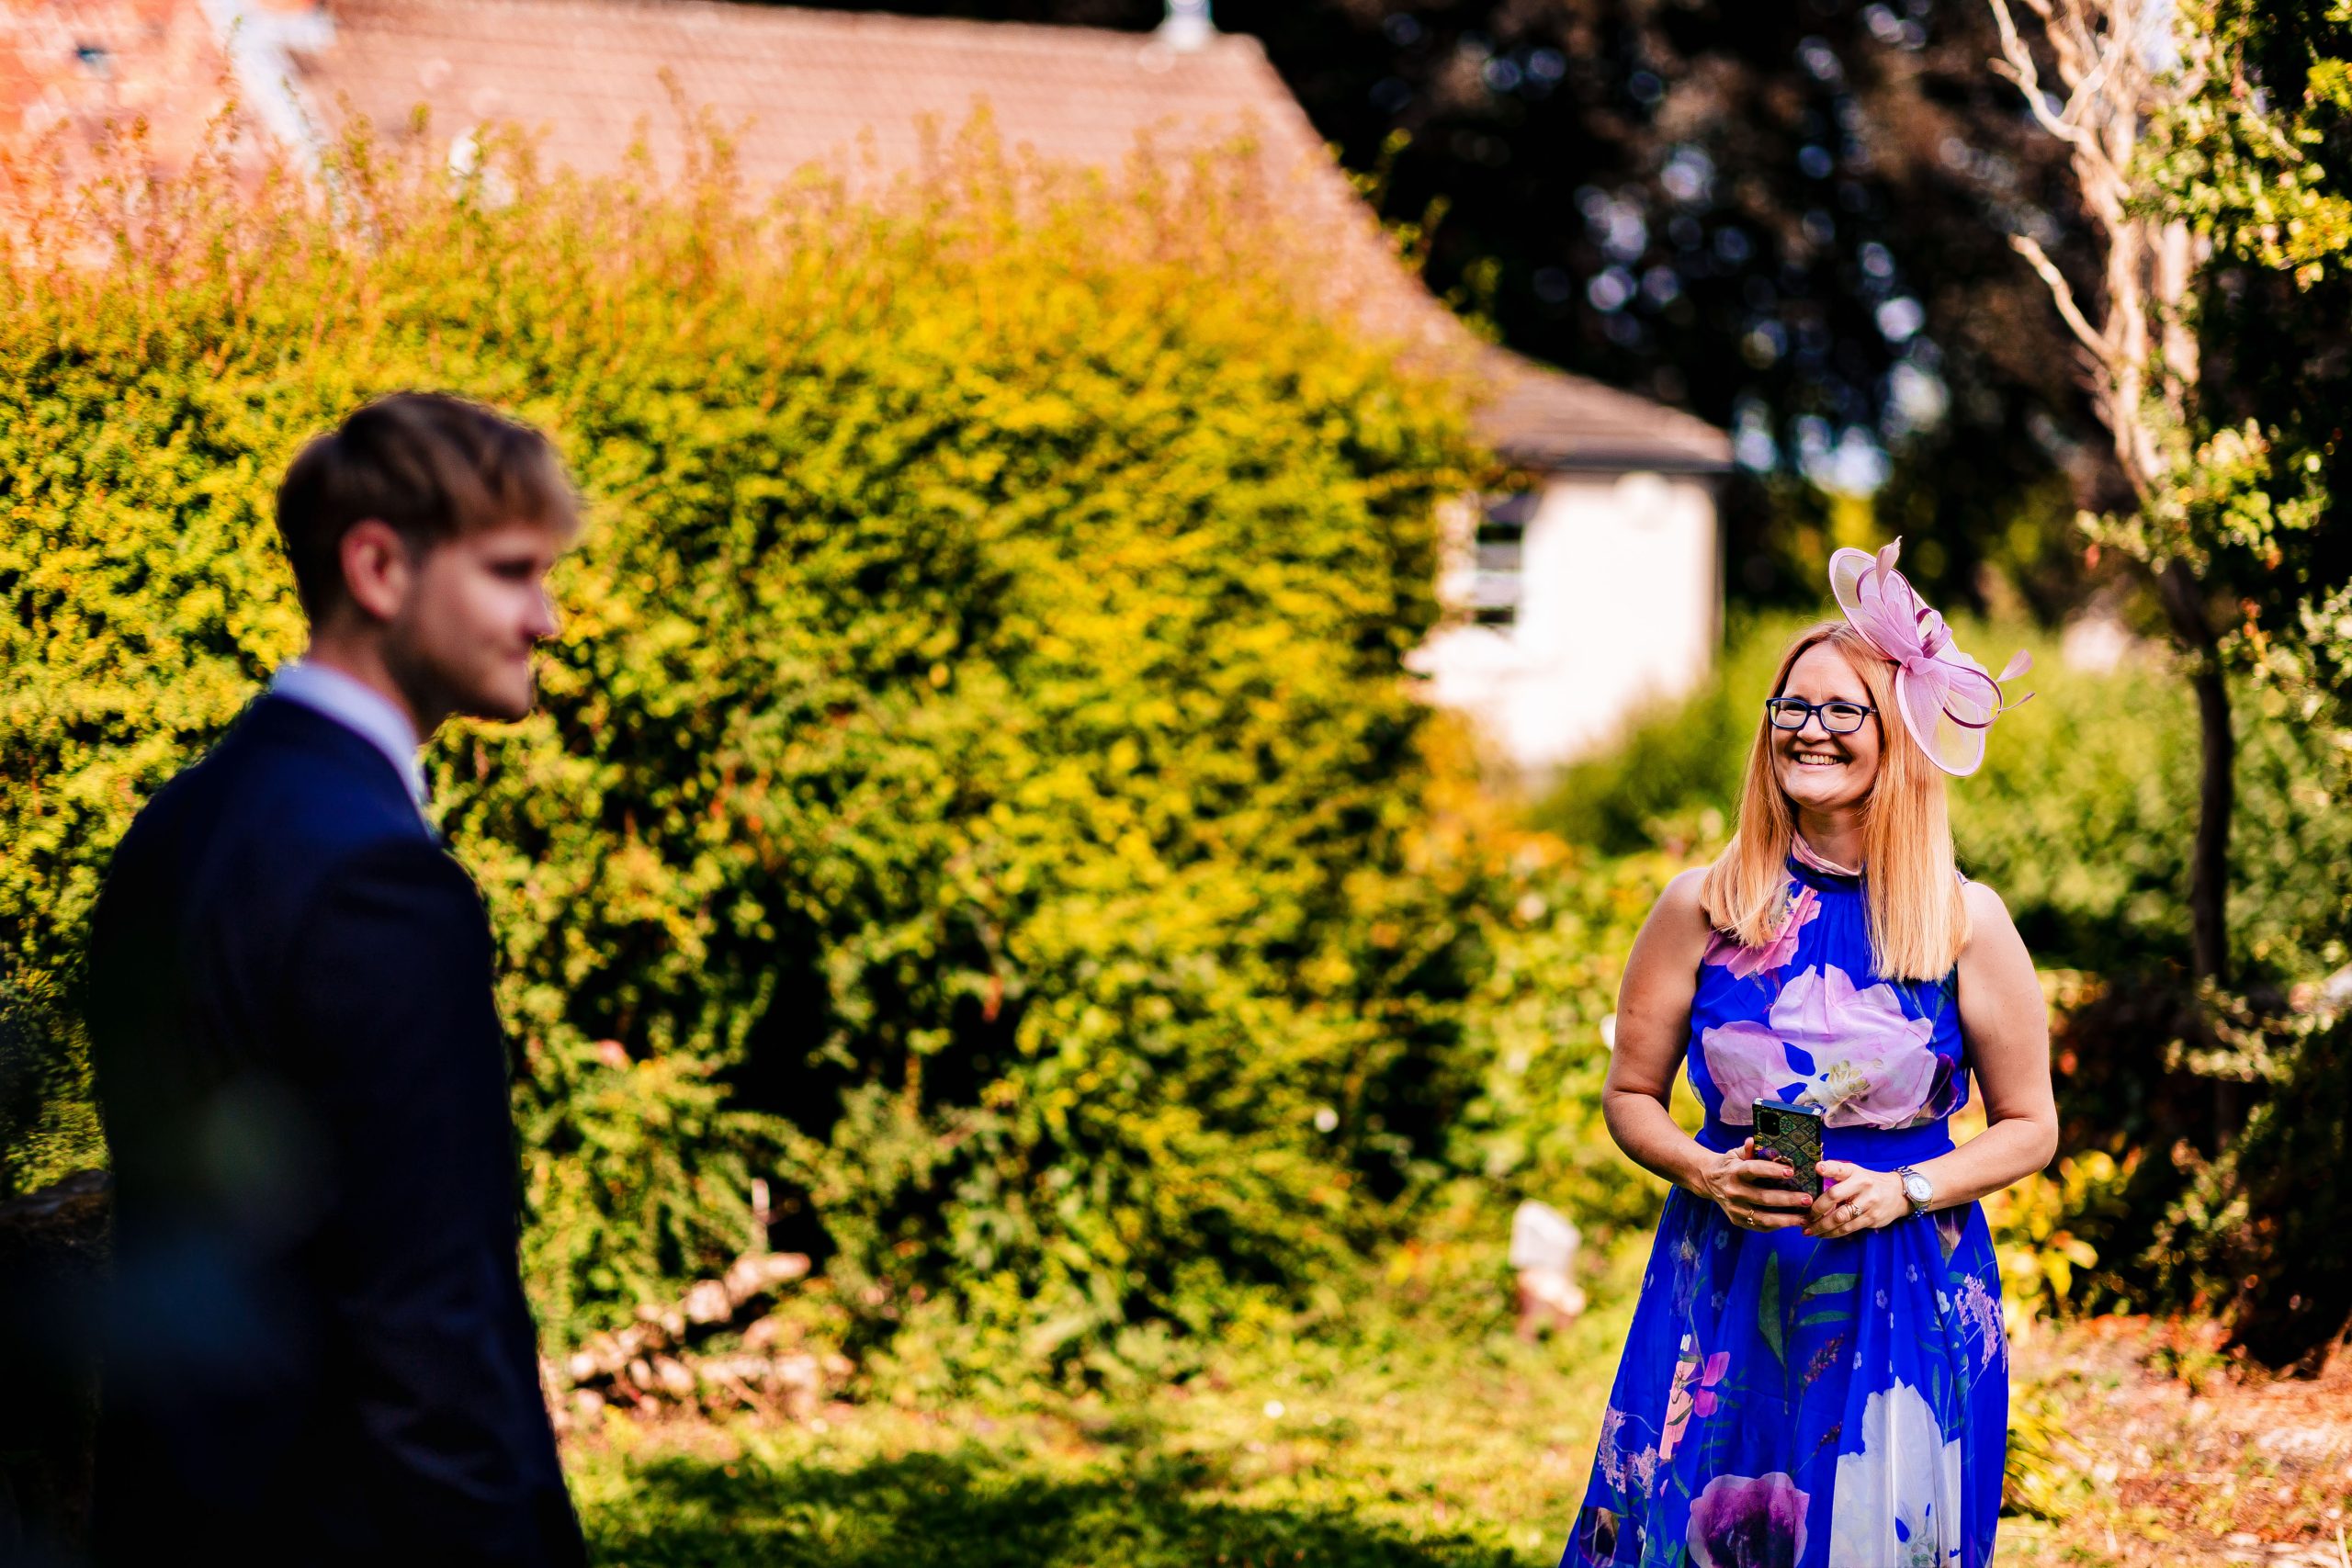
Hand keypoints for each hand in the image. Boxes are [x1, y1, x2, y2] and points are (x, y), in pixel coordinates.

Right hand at [1700, 1138, 1814, 1232]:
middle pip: (1763, 1198)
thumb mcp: (1735, 1154)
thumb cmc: (1729, 1165)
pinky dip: (1778, 1225)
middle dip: (1788, 1199)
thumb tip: (1754, 1140)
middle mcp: (1733, 1192)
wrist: (1707, 1180)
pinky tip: (1792, 1222)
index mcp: (1734, 1172)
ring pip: (1764, 1218)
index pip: (1753, 1170)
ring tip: (1805, 1218)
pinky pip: (1760, 1226)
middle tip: (1808, 1199)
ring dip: (1787, 1219)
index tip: (1791, 1171)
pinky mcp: (1737, 1220)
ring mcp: (1735, 1209)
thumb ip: (1747, 1149)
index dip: (1771, 1170)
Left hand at [1804, 1161, 1907, 1238]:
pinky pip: (1849, 1228)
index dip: (1828, 1168)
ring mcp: (1868, 1203)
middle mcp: (1862, 1186)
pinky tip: (1824, 1234)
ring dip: (1822, 1226)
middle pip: (1835, 1196)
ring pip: (1840, 1217)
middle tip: (1805, 1217)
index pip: (1840, 1169)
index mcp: (1855, 1173)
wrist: (1898, 1193)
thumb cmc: (1869, 1182)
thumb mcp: (1856, 1173)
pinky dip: (1834, 1233)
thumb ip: (1837, 1175)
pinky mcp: (1872, 1218)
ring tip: (1810, 1230)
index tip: (1817, 1168)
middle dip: (1817, 1209)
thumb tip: (1813, 1181)